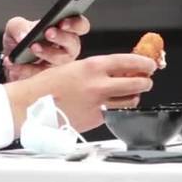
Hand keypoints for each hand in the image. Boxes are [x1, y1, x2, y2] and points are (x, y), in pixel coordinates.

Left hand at [0, 15, 90, 80]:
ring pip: (61, 61)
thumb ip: (19, 26)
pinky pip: (42, 75)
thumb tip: (24, 36)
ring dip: (47, 53)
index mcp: (64, 30)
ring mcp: (59, 66)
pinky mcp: (48, 80)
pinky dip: (27, 69)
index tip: (62, 22)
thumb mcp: (15, 27)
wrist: (9, 61)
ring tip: (32, 47)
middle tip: (48, 33)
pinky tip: (16, 63)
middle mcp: (66, 48)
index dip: (75, 23)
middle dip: (62, 37)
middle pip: (74, 44)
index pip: (79, 25)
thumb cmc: (19, 40)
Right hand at [4, 53, 156, 132]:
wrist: (31, 105)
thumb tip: (118, 69)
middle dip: (145, 81)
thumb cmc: (47, 85)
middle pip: (137, 83)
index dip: (144, 63)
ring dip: (133, 96)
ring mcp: (98, 104)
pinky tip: (106, 105)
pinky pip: (113, 113)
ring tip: (128, 93)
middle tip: (145, 80)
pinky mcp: (95, 119)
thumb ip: (97, 69)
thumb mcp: (74, 67)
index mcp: (93, 66)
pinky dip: (114, 109)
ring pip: (130, 101)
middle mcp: (98, 85)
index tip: (150, 64)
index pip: (129, 62)